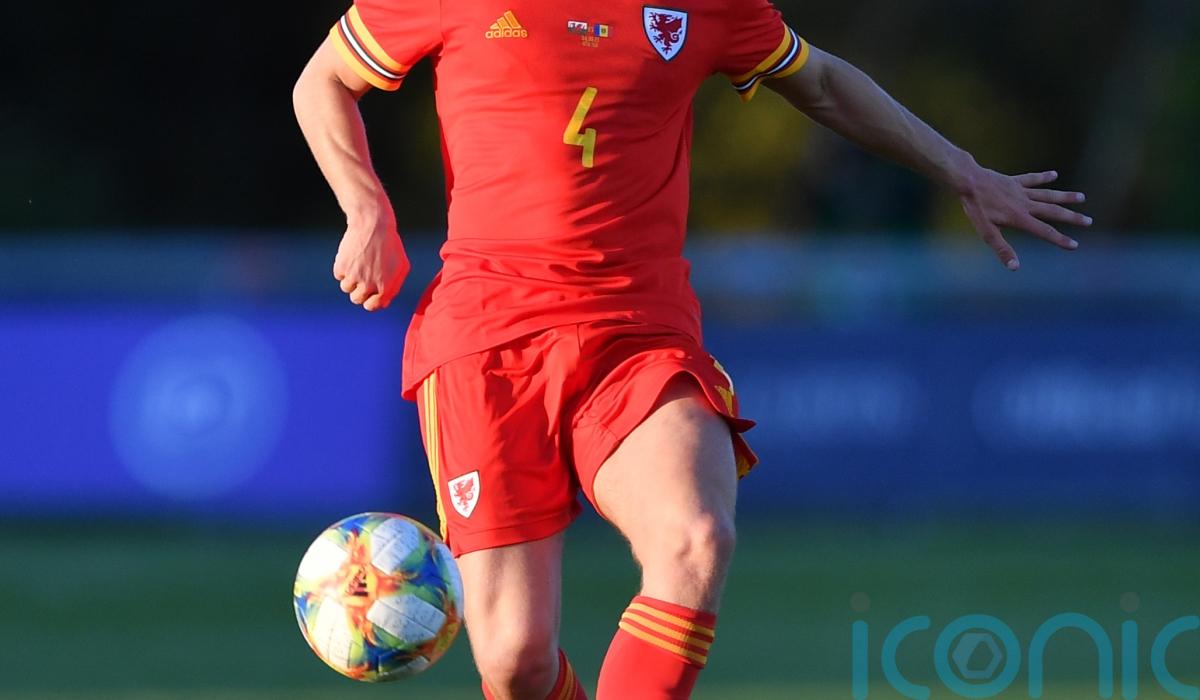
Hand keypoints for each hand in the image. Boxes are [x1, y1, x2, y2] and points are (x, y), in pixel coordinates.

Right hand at [332, 207, 409, 311]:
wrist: (373, 225)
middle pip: (356, 299)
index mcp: (385, 288)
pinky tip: (352, 255)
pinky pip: (339, 275)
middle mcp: (370, 286)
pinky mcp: (342, 268)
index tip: (367, 292)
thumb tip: (384, 302)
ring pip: (346, 287)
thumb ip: (394, 286)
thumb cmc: (390, 244)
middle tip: (362, 275)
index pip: (372, 306)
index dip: (369, 300)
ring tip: (358, 262)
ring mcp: (355, 278)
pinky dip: (343, 266)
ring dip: (350, 277)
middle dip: (358, 289)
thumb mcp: (401, 266)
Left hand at [959, 169, 1091, 270]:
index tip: (1075, 245)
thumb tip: (1015, 267)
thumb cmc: (976, 209)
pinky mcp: (1014, 181)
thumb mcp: (987, 233)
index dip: (1060, 239)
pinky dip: (1043, 177)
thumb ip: (1002, 249)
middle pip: (1053, 211)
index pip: (1045, 231)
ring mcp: (1021, 190)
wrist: (968, 181)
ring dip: (1065, 197)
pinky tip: (1054, 174)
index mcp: (1020, 218)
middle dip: (1071, 217)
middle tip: (1089, 221)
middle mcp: (1025, 204)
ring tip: (1081, 197)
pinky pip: (1032, 179)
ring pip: (1048, 194)